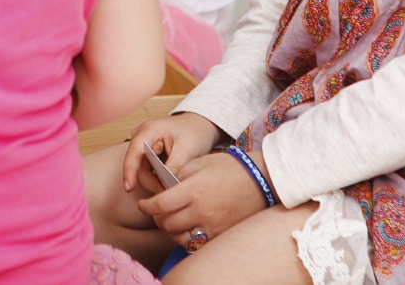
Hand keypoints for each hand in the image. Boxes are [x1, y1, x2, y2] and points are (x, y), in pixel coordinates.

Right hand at [120, 112, 220, 194]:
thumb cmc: (193, 132)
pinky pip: (147, 171)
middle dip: (152, 182)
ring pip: (142, 171)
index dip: (129, 171)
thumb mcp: (187, 150)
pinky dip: (156, 179)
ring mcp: (142, 146)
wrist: (198, 126)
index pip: (134, 152)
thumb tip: (164, 188)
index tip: (128, 188)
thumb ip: (174, 167)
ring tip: (171, 188)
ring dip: (155, 182)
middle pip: (138, 166)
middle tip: (168, 195)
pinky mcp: (146, 154)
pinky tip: (167, 183)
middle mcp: (141, 137)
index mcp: (149, 131)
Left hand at [138, 149, 271, 243]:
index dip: (147, 206)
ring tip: (170, 219)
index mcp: (194, 190)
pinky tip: (187, 227)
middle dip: (156, 218)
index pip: (160, 204)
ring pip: (180, 237)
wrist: (261, 180)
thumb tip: (162, 187)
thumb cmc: (230, 167)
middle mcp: (202, 210)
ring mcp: (213, 225)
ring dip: (170, 230)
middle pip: (167, 223)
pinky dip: (188, 237)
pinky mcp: (221, 234)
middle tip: (156, 211)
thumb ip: (178, 175)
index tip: (143, 204)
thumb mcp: (200, 163)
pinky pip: (197, 243)